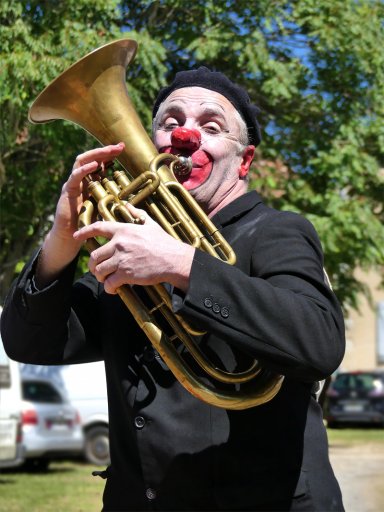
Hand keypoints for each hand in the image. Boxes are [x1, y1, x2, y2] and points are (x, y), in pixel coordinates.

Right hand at [35, 143, 124, 287]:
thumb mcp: (105, 207)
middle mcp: (81, 179)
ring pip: (82, 162)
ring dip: (96, 155)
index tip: (124, 149)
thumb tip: (131, 194)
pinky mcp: (67, 191)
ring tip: (108, 151)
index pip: (100, 163)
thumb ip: (113, 198)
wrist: (71, 236)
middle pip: (92, 158)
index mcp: (90, 181)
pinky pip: (74, 177)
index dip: (111, 155)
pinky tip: (94, 166)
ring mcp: (73, 183)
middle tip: (119, 146)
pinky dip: (84, 170)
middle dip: (105, 151)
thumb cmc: (89, 223)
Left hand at [73, 204, 193, 293]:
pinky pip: (109, 283)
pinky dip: (109, 288)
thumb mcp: (151, 225)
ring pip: (99, 269)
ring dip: (100, 277)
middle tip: (98, 269)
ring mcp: (121, 259)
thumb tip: (128, 205)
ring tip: (105, 280)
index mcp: (123, 230)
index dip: (84, 232)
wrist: (174, 260)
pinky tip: (113, 289)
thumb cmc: (164, 243)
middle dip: (93, 265)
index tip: (76, 236)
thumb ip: (137, 214)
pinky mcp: (126, 274)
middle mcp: (119, 243)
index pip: (98, 228)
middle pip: (94, 255)